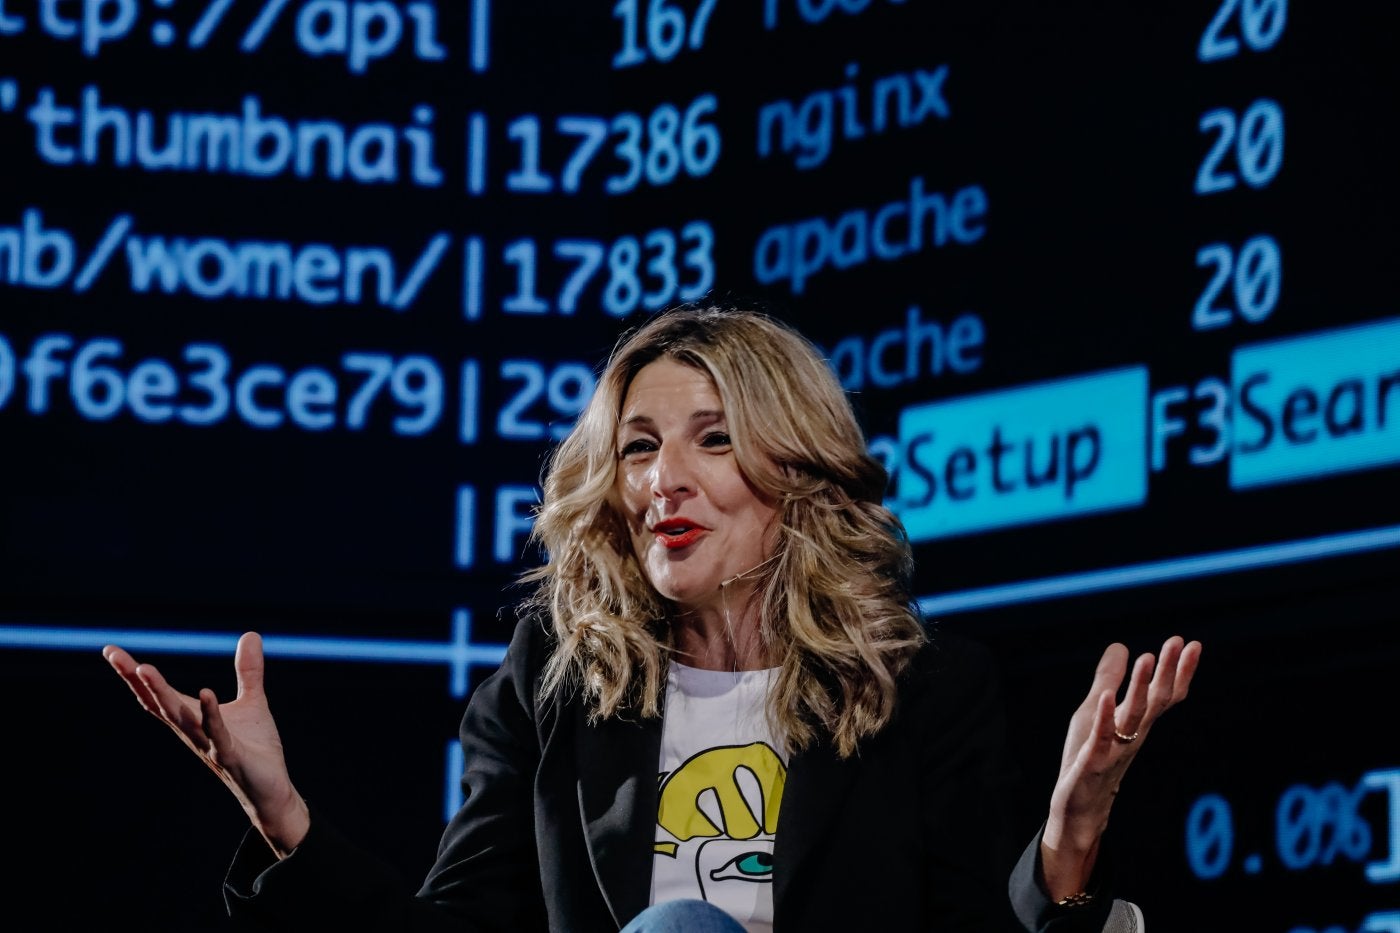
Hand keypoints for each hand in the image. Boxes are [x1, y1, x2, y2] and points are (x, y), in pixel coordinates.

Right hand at [103, 633, 309, 856]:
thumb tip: (250, 634)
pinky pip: (217, 733)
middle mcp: (193, 732)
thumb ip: (248, 670)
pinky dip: (211, 714)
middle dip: (137, 680)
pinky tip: (206, 692)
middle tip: (115, 655)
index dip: (134, 674)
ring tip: (145, 669)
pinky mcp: (231, 756)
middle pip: (159, 703)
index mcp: (192, 718)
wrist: (270, 790)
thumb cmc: (256, 748)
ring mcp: (209, 745)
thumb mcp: (252, 702)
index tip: (110, 650)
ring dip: (162, 694)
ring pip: (180, 718)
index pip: (158, 694)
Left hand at [1040, 635, 1201, 900]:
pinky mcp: (1091, 763)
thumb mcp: (1095, 712)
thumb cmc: (1088, 759)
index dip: (1179, 671)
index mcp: (1136, 724)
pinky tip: (1106, 697)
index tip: (1192, 644)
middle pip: (1156, 702)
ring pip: (1133, 717)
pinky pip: (1100, 739)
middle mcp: (1131, 736)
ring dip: (1141, 687)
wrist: (1079, 813)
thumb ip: (1109, 680)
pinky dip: (1104, 718)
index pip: (1164, 696)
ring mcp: (1114, 750)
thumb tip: (1121, 646)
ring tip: (1147, 658)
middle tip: (1180, 642)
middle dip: (1168, 672)